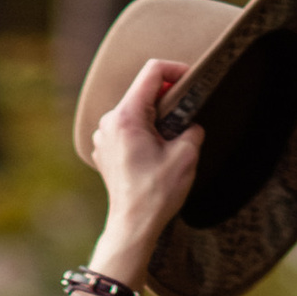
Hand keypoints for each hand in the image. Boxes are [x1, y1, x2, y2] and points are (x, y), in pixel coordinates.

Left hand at [87, 58, 202, 290]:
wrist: (133, 226)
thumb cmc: (156, 193)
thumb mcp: (186, 155)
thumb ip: (192, 128)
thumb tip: (190, 124)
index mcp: (127, 116)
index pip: (152, 72)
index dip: (176, 70)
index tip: (191, 81)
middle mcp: (109, 122)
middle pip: (142, 92)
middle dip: (167, 98)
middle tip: (186, 115)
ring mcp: (104, 137)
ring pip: (134, 111)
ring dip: (155, 117)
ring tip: (171, 139)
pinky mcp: (105, 152)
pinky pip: (126, 130)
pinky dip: (143, 132)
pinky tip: (156, 153)